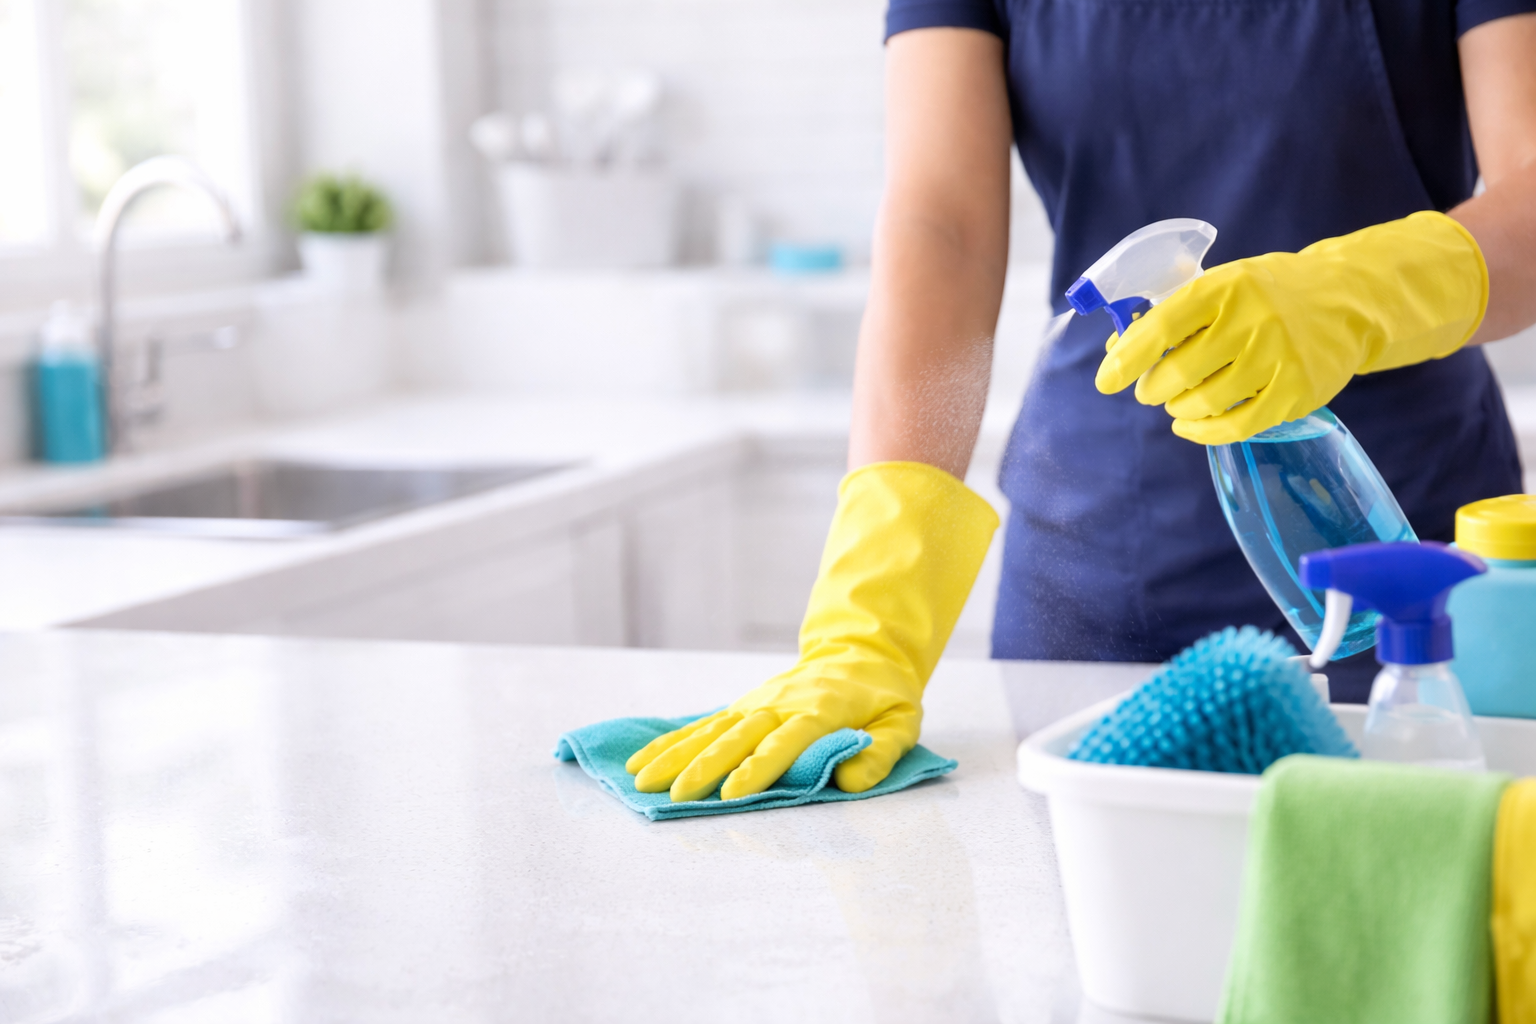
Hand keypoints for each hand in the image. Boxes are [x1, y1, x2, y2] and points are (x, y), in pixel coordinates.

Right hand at [625, 461, 997, 801]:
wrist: (862, 652)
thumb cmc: (883, 697)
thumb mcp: (901, 724)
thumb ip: (879, 753)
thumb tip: (849, 780)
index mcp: (821, 710)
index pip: (787, 741)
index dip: (760, 767)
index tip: (733, 794)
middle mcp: (780, 704)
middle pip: (738, 735)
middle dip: (705, 766)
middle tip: (677, 795)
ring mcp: (756, 703)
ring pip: (711, 730)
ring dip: (676, 755)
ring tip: (643, 780)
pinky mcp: (743, 706)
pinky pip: (703, 724)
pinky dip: (672, 741)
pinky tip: (642, 760)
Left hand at [1094, 211, 1487, 444]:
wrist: (1347, 300)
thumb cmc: (1267, 294)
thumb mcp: (1223, 285)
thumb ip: (1173, 314)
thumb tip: (1115, 351)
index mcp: (1225, 287)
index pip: (1161, 327)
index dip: (1126, 358)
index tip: (1106, 381)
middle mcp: (1253, 320)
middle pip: (1178, 373)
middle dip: (1152, 388)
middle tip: (1150, 389)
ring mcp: (1279, 358)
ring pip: (1203, 402)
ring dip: (1177, 409)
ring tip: (1176, 402)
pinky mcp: (1298, 392)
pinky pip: (1236, 426)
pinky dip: (1203, 432)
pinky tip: (1190, 426)